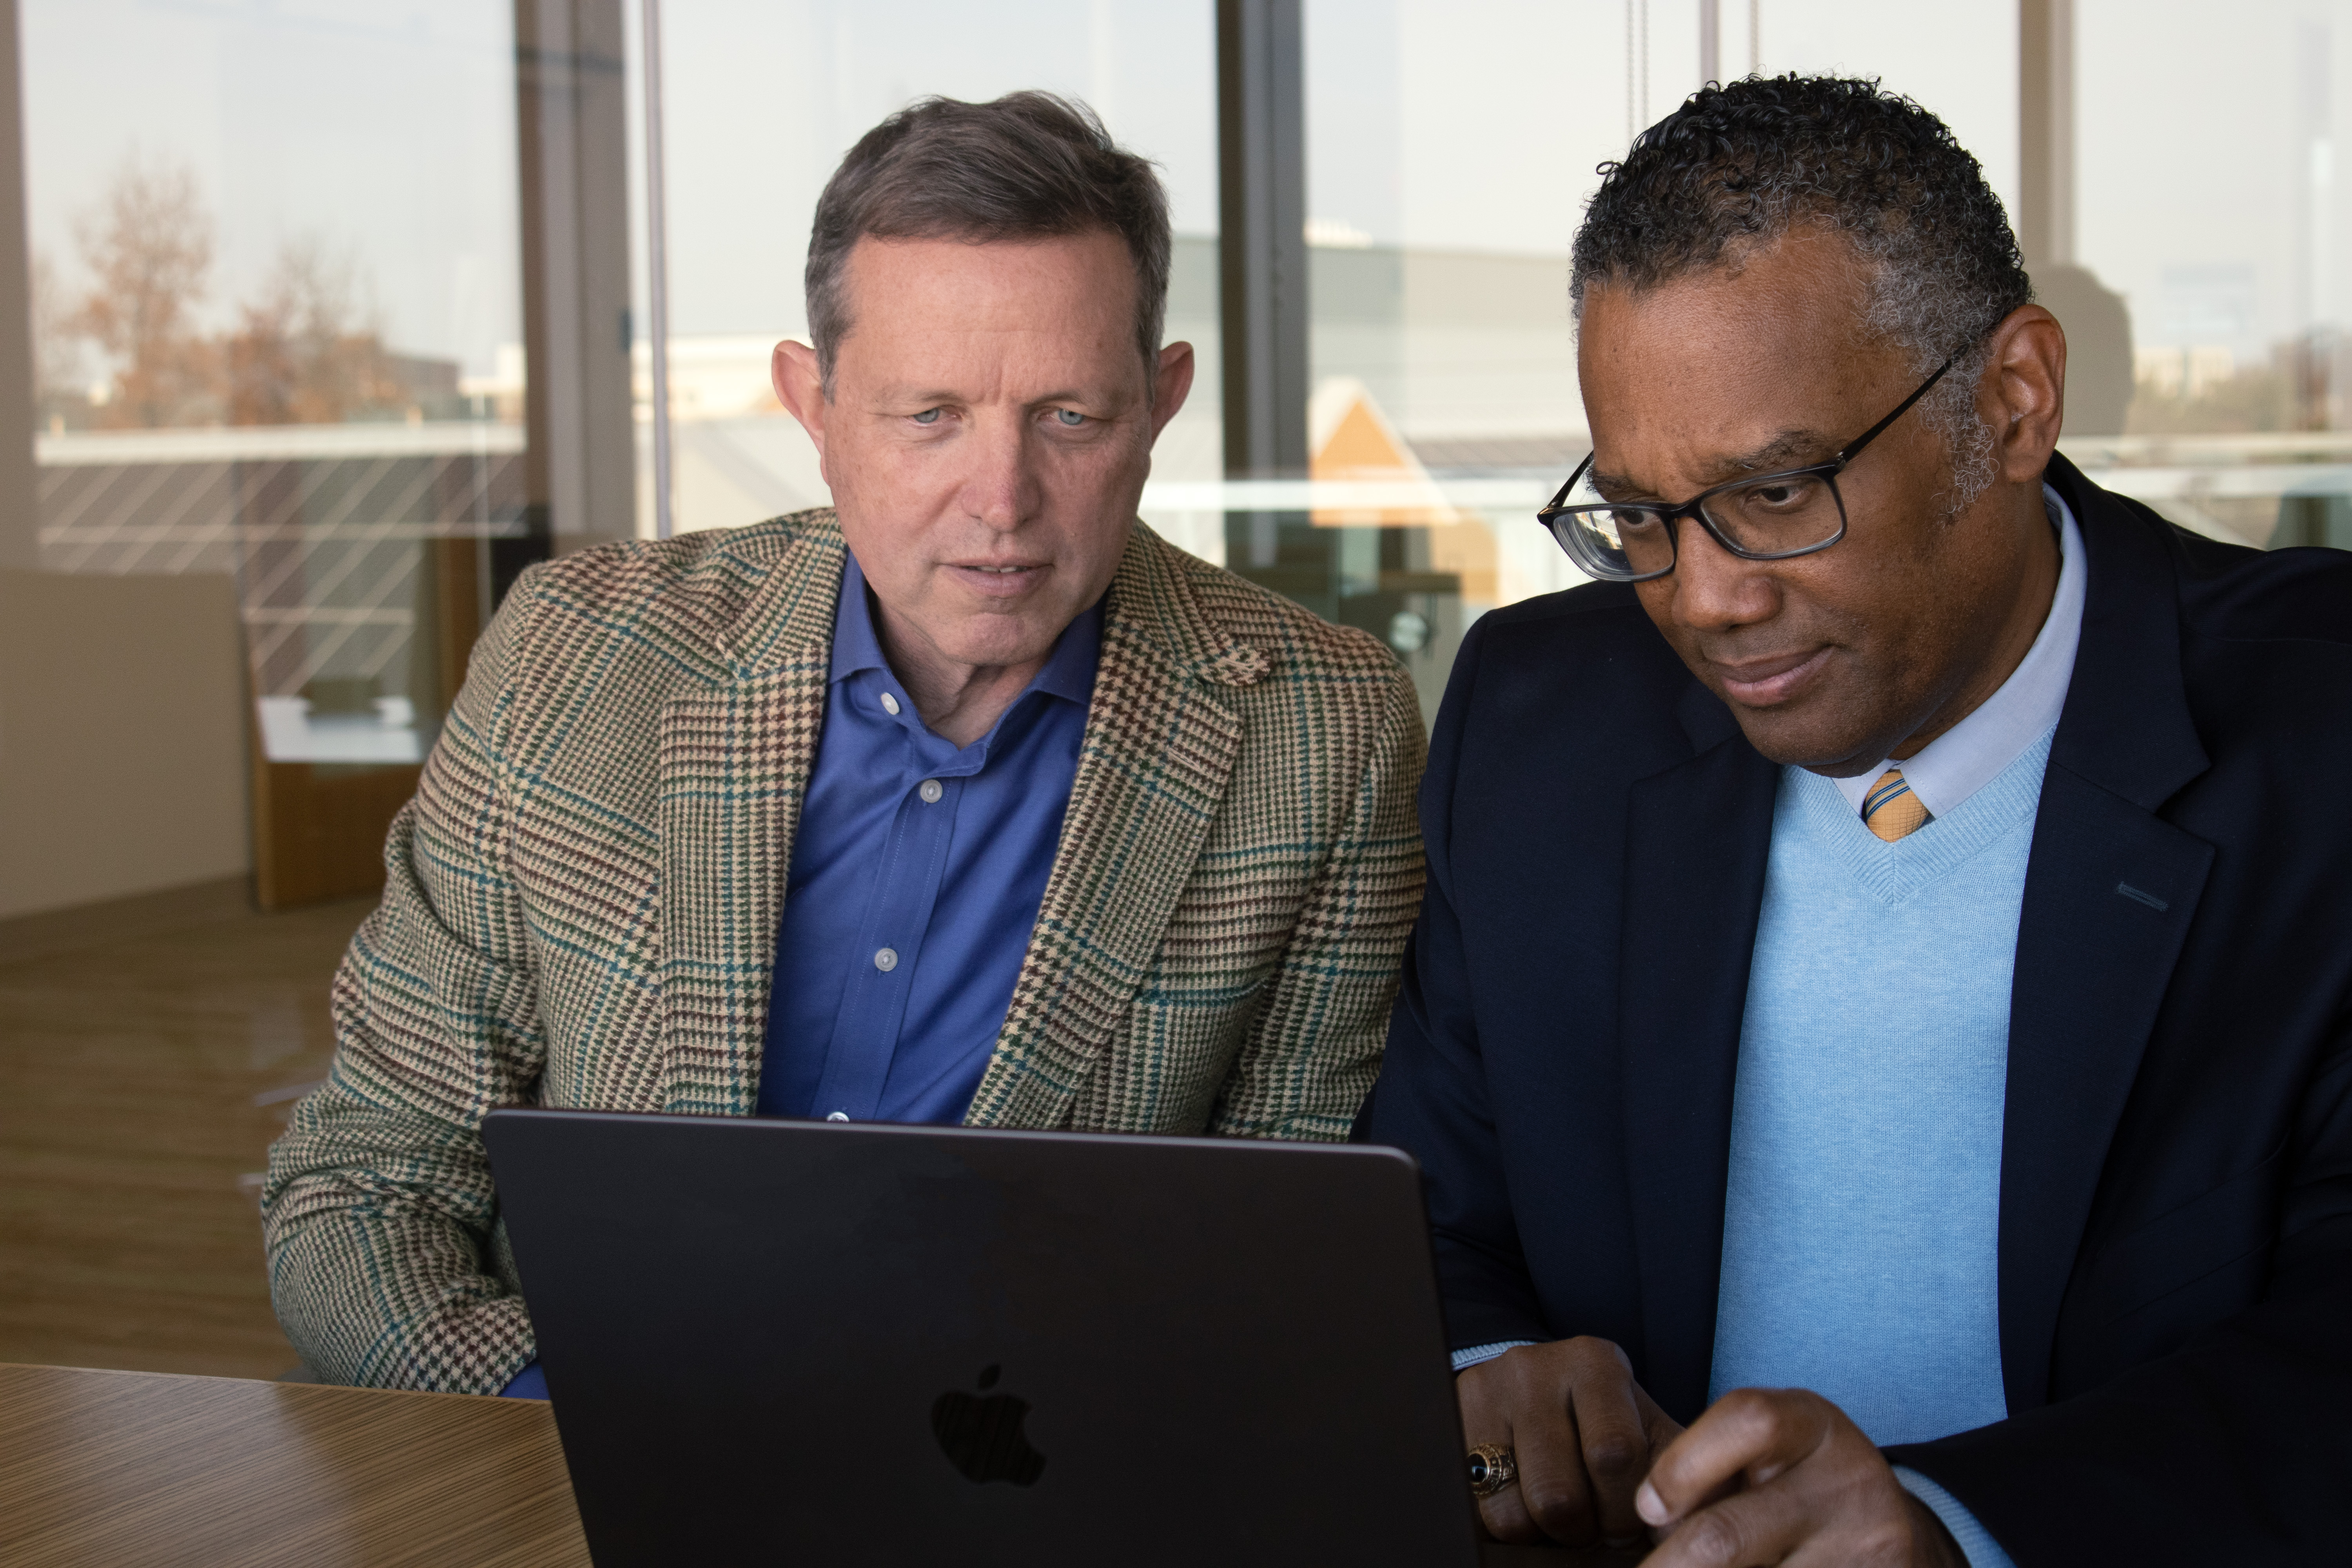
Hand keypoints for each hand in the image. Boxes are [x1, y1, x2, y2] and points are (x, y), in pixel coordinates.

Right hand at [1456, 1336, 1684, 1546]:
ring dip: (1544, 1535)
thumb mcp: (1647, 1430)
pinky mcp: (1454, 1424)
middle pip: (1559, 1493)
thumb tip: (1684, 1536)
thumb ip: (1676, 1471)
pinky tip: (1527, 1505)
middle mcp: (1534, 1368)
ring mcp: (1485, 1392)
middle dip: (1584, 1530)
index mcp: (1595, 1364)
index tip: (1627, 1522)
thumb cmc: (1604, 1420)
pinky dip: (1510, 1526)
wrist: (1533, 1384)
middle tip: (1592, 1527)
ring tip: (1560, 1517)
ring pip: (1515, 1513)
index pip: (1614, 1455)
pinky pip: (1480, 1511)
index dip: (1623, 1509)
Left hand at [1635, 1387, 1964, 1566]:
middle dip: (1669, 1564)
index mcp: (1814, 1426)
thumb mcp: (1765, 1456)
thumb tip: (1648, 1517)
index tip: (1648, 1508)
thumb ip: (1709, 1471)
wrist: (1886, 1537)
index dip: (1681, 1466)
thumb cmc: (1795, 1487)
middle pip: (1726, 1535)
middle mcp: (1847, 1484)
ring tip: (1688, 1566)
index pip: (1748, 1422)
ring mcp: (1866, 1550)